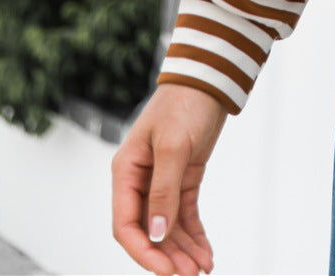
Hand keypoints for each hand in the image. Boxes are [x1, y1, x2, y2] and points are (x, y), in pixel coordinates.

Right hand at [111, 82, 227, 275]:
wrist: (209, 79)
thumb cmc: (184, 103)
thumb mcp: (173, 146)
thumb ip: (163, 191)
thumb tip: (155, 234)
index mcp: (126, 172)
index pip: (126, 225)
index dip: (144, 253)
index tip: (166, 272)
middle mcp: (140, 181)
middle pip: (149, 232)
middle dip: (168, 257)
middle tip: (191, 275)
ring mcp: (162, 181)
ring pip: (168, 228)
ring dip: (183, 251)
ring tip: (203, 268)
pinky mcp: (183, 178)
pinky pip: (185, 215)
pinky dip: (195, 235)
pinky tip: (206, 253)